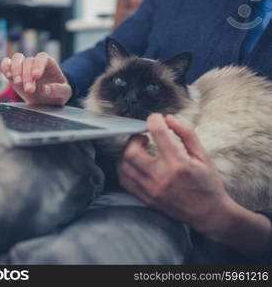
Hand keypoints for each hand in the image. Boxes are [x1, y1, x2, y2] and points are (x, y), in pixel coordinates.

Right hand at [0, 52, 71, 104]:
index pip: (42, 57)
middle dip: (27, 76)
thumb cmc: (58, 93)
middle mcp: (35, 63)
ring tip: (18, 83)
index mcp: (49, 64)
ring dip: (15, 70)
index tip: (36, 76)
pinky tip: (8, 76)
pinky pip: (6, 64)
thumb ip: (57, 90)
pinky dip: (5, 68)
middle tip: (29, 90)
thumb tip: (44, 90)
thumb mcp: (64, 93)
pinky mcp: (14, 73)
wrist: (48, 99)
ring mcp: (24, 67)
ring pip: (17, 59)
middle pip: (28, 61)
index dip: (38, 65)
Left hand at [118, 114, 238, 238]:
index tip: (155, 118)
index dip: (154, 120)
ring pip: (124, 166)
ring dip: (127, 152)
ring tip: (138, 149)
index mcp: (178, 164)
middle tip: (143, 136)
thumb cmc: (208, 184)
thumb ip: (186, 134)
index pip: (158, 134)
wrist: (209, 214)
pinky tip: (135, 163)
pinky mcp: (146, 199)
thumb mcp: (203, 155)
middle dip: (134, 138)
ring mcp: (151, 190)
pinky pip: (125, 180)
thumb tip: (168, 118)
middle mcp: (161, 178)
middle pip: (131, 152)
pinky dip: (125, 167)